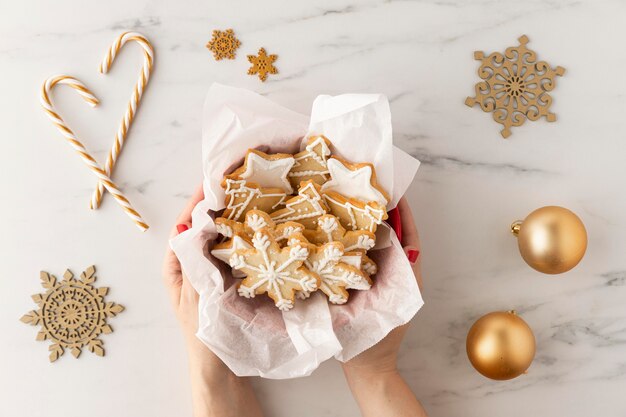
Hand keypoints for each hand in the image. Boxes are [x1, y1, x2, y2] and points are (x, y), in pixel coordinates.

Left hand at [162, 185, 262, 416]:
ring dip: (233, 216)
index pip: (185, 225)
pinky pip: (236, 251)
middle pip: (203, 225)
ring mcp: (213, 270)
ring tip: (250, 194)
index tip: (211, 180)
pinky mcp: (230, 278)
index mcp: (177, 265)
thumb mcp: (194, 298)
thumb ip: (192, 265)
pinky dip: (245, 236)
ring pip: (221, 236)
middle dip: (217, 203)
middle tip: (236, 179)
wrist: (219, 368)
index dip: (197, 201)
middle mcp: (194, 263)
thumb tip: (190, 227)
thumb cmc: (202, 336)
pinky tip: (259, 225)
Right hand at [341, 196, 426, 416]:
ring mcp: (386, 281)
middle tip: (371, 189)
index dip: (404, 215)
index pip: (409, 238)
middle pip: (396, 236)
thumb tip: (390, 239)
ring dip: (373, 225)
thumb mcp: (380, 306)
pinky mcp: (371, 286)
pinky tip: (344, 231)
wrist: (368, 368)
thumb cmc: (371, 341)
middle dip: (386, 214)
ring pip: (382, 245)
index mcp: (407, 277)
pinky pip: (368, 258)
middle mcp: (400, 275)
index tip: (396, 192)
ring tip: (356, 202)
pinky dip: (360, 242)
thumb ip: (388, 275)